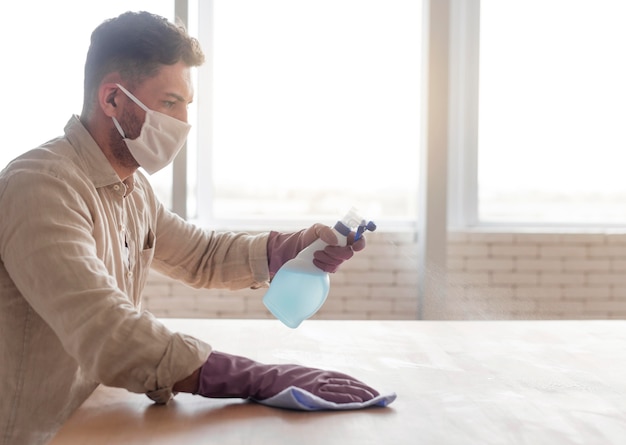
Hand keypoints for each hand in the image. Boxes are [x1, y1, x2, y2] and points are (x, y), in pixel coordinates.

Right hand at [195, 351, 378, 403]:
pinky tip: (356, 402)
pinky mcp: (310, 391)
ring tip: (374, 400)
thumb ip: (310, 380)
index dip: (357, 384)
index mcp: (317, 372)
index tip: (370, 390)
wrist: (261, 377)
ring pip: (343, 388)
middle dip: (364, 390)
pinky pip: (332, 395)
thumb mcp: (297, 375)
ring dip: (360, 394)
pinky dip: (346, 398)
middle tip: (380, 396)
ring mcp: (315, 383)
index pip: (343, 378)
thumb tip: (321, 386)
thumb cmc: (276, 377)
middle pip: (347, 383)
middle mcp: (319, 376)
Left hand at [267, 223, 365, 276]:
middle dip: (336, 253)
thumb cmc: (309, 236)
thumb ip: (325, 231)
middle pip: (348, 254)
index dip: (360, 244)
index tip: (354, 247)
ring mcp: (337, 259)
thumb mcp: (316, 229)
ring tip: (315, 254)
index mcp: (344, 237)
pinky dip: (322, 265)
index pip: (359, 240)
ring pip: (339, 263)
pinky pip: (331, 269)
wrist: (298, 248)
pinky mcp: (330, 267)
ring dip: (326, 258)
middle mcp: (343, 248)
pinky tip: (315, 261)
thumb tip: (335, 241)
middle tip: (324, 249)